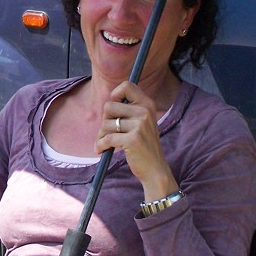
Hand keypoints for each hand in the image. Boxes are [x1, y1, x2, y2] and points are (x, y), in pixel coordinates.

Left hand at [95, 81, 177, 200]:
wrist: (155, 170)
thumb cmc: (143, 145)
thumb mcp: (142, 123)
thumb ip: (129, 110)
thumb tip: (108, 101)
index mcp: (148, 104)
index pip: (127, 85)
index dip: (115, 95)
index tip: (113, 109)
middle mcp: (145, 112)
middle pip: (109, 106)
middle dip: (105, 120)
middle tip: (108, 131)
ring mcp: (140, 125)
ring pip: (106, 123)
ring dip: (101, 135)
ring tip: (106, 143)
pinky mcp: (133, 139)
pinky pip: (107, 138)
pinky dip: (100, 145)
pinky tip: (101, 150)